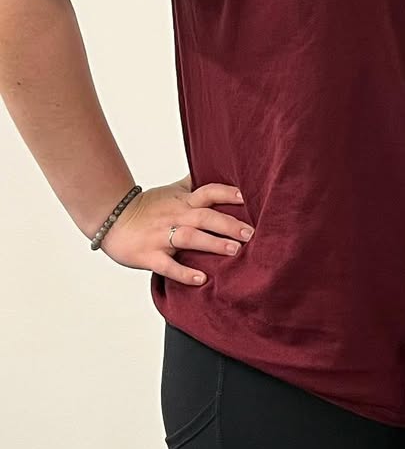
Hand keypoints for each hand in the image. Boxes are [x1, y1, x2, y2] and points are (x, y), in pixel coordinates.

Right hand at [100, 177, 251, 285]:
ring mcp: (161, 237)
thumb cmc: (145, 207)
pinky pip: (168, 265)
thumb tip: (212, 169)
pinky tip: (201, 279)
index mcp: (182, 202)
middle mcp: (174, 217)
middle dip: (228, 224)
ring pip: (189, 238)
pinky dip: (184, 273)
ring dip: (212, 244)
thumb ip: (192, 185)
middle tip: (250, 233)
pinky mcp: (148, 256)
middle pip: (204, 217)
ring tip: (234, 250)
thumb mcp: (170, 192)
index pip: (207, 193)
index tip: (244, 198)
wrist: (110, 219)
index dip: (225, 193)